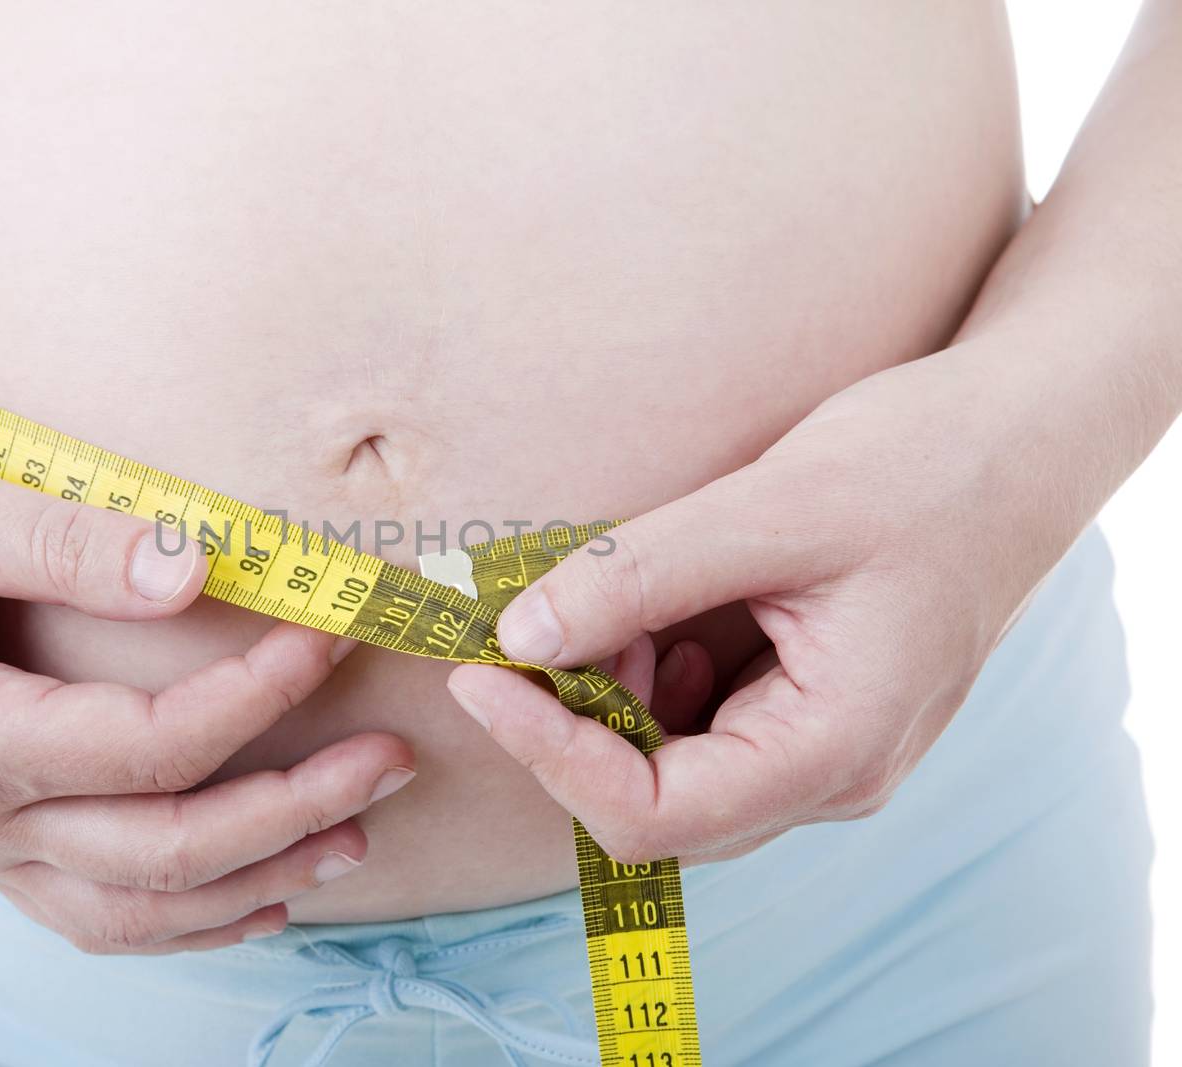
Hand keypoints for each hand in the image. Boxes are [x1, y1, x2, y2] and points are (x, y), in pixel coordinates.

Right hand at [0, 445, 413, 952]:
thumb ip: (66, 543)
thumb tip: (198, 570)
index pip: (149, 744)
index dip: (258, 697)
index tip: (329, 636)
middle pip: (164, 851)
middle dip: (293, 810)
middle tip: (392, 759)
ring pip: (132, 911)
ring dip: (253, 882)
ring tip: (354, 843)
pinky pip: (87, 913)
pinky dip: (180, 918)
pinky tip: (252, 895)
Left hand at [447, 349, 1078, 865]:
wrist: (1016, 443)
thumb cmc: (922, 468)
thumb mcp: (772, 509)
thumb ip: (638, 577)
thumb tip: (518, 634)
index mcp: (836, 749)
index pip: (656, 817)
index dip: (551, 756)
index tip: (481, 674)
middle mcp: (829, 776)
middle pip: (656, 809)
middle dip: (574, 726)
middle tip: (544, 624)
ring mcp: (818, 750)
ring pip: (669, 774)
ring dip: (609, 702)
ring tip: (613, 605)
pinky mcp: (801, 714)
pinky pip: (696, 729)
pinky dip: (647, 679)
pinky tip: (655, 613)